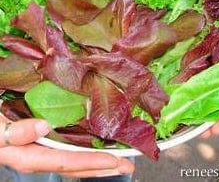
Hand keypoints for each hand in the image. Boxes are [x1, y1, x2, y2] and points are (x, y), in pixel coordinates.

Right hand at [0, 116, 133, 177]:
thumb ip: (15, 133)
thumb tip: (43, 127)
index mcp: (30, 156)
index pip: (67, 161)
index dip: (92, 162)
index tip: (114, 161)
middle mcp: (41, 156)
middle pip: (77, 166)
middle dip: (103, 167)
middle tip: (127, 166)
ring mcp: (45, 151)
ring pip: (76, 160)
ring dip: (98, 161)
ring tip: (118, 161)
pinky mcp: (46, 143)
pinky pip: (70, 151)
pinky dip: (86, 152)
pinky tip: (96, 149)